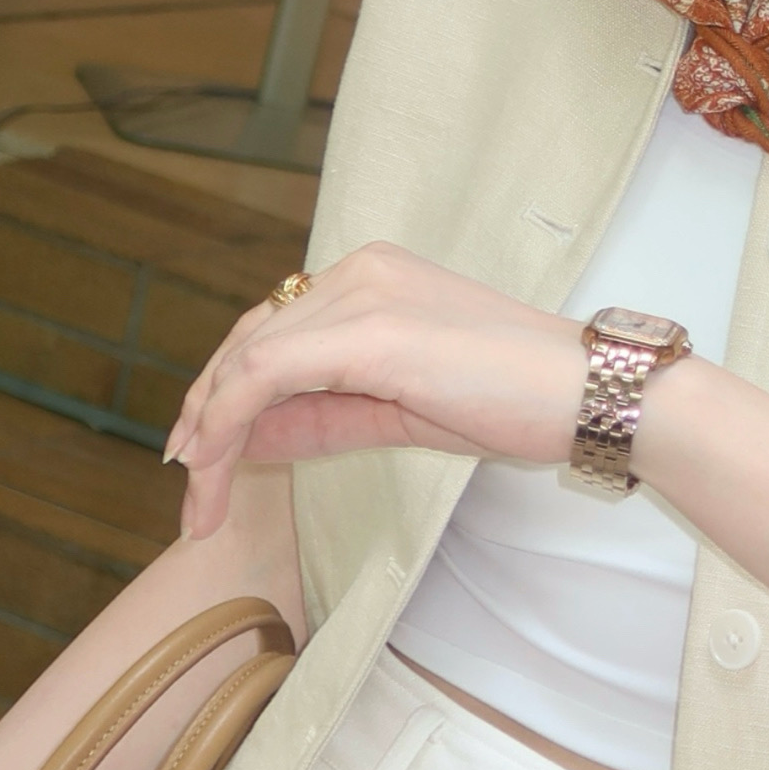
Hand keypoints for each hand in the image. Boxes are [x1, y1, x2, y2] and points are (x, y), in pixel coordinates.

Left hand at [163, 242, 583, 539]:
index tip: (200, 454)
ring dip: (208, 433)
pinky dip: (227, 422)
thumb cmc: (515, 402)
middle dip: (203, 413)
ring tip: (195, 499)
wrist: (584, 393)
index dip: (225, 391)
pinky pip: (266, 374)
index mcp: (371, 277)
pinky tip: (210, 467)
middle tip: (184, 482)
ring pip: (247, 359)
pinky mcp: (366, 330)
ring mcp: (360, 294)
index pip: (274, 329)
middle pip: (249, 339)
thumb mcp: (402, 409)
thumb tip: (250, 438)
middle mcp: (357, 270)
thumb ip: (325, 414)